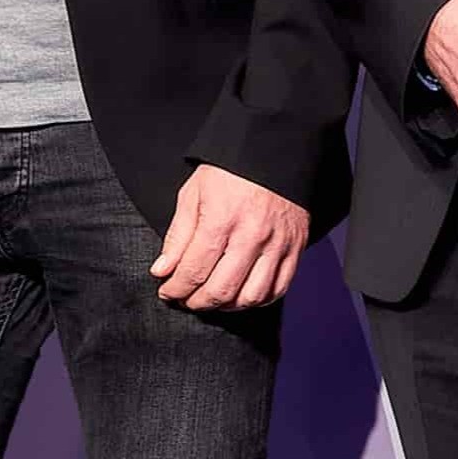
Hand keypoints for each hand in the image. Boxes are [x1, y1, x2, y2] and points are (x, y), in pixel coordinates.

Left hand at [149, 164, 311, 310]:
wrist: (272, 152)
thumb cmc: (229, 171)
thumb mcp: (193, 194)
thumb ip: (178, 236)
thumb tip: (162, 270)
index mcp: (222, 219)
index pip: (194, 270)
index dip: (176, 289)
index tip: (168, 292)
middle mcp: (252, 235)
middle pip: (221, 289)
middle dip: (196, 302)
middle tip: (186, 300)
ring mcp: (277, 244)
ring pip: (250, 297)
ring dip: (226, 306)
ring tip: (212, 299)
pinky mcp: (295, 248)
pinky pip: (277, 289)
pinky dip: (257, 300)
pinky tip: (240, 295)